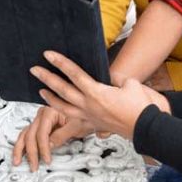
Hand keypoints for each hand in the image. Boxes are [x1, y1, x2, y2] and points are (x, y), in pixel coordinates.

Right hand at [12, 106, 93, 170]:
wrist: (88, 113)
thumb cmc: (84, 117)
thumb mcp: (76, 126)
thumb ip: (61, 135)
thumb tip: (49, 146)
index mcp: (51, 111)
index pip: (41, 133)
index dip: (43, 148)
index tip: (47, 160)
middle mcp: (42, 114)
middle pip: (31, 134)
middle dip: (31, 152)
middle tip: (34, 166)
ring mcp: (39, 119)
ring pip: (25, 134)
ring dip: (20, 149)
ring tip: (17, 161)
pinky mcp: (40, 126)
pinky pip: (28, 135)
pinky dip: (23, 145)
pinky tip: (20, 154)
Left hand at [31, 51, 170, 139]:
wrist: (147, 127)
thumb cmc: (141, 106)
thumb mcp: (130, 84)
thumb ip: (116, 80)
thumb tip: (110, 79)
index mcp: (97, 93)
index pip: (74, 74)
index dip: (60, 63)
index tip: (48, 55)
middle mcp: (89, 106)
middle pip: (62, 90)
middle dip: (47, 78)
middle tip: (34, 69)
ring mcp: (89, 117)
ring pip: (63, 107)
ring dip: (50, 98)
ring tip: (41, 91)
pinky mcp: (93, 124)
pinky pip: (73, 117)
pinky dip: (64, 111)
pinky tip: (61, 108)